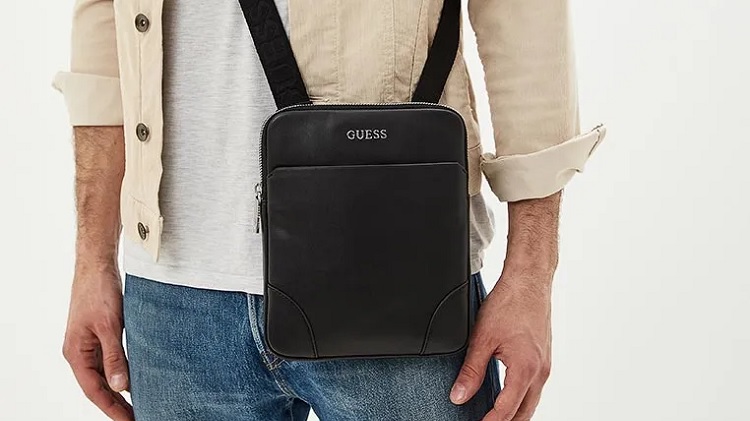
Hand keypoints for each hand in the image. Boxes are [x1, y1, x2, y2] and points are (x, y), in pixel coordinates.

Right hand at [62, 267, 133, 420]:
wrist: (97, 265)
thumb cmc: (99, 291)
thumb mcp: (110, 325)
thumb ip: (115, 356)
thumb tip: (122, 386)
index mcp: (76, 353)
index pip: (95, 390)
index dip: (112, 408)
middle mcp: (80, 352)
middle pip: (99, 386)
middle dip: (117, 404)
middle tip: (140, 416)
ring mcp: (89, 344)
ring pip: (105, 374)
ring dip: (121, 389)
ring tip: (141, 404)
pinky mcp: (100, 335)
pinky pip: (110, 360)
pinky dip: (123, 371)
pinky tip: (136, 378)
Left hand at [451, 273, 552, 420]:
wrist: (529, 281)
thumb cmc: (509, 303)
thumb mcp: (482, 338)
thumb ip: (471, 371)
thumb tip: (459, 396)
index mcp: (525, 369)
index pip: (506, 411)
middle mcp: (540, 371)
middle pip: (524, 413)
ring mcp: (545, 365)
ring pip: (531, 402)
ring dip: (514, 414)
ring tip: (493, 417)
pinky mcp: (544, 358)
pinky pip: (534, 388)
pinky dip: (521, 399)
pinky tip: (507, 397)